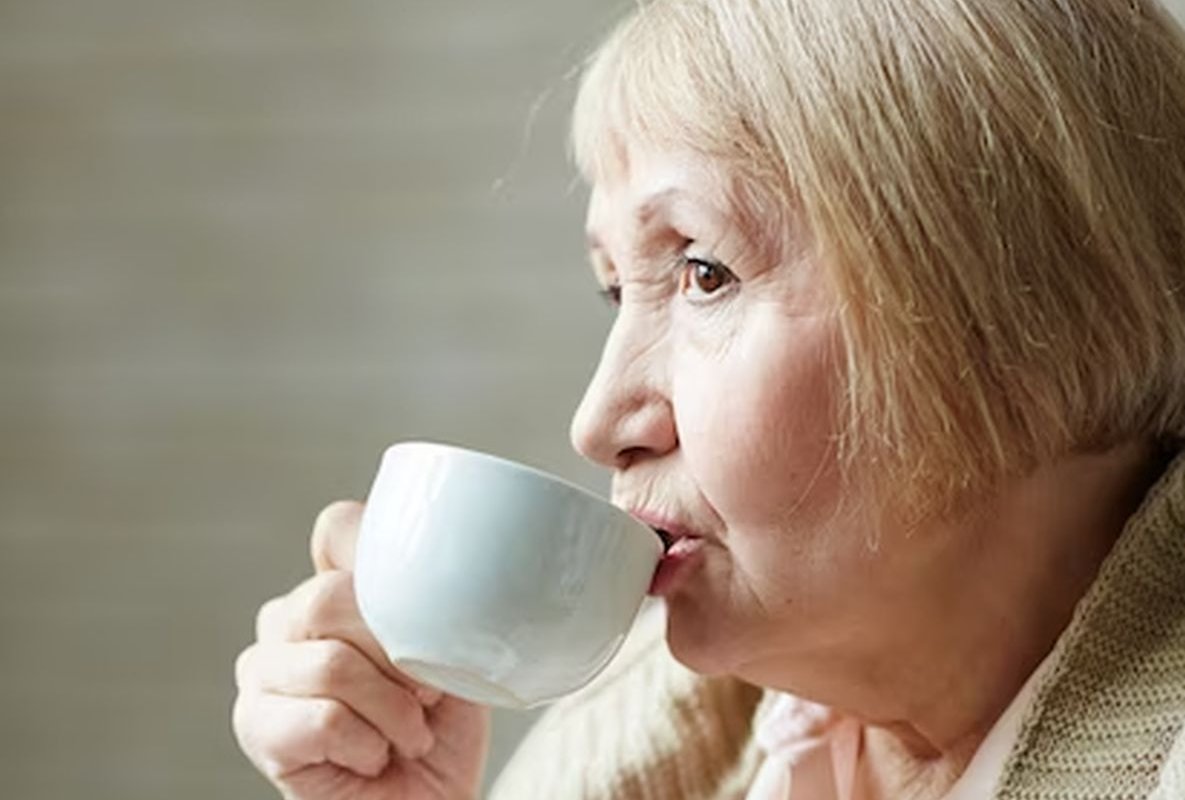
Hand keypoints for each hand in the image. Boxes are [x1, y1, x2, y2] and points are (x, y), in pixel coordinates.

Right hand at [233, 501, 490, 799]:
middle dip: (397, 656)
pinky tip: (372, 756)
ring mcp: (262, 670)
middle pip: (330, 597)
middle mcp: (286, 618)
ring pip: (331, 663)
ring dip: (392, 711)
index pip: (337, 528)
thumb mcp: (453, 649)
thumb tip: (438, 555)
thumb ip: (429, 599)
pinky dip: (367, 744)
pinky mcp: (255, 725)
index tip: (424, 620)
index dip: (383, 567)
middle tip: (424, 697)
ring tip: (406, 735)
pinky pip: (322, 718)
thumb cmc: (441, 728)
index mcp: (333, 587)